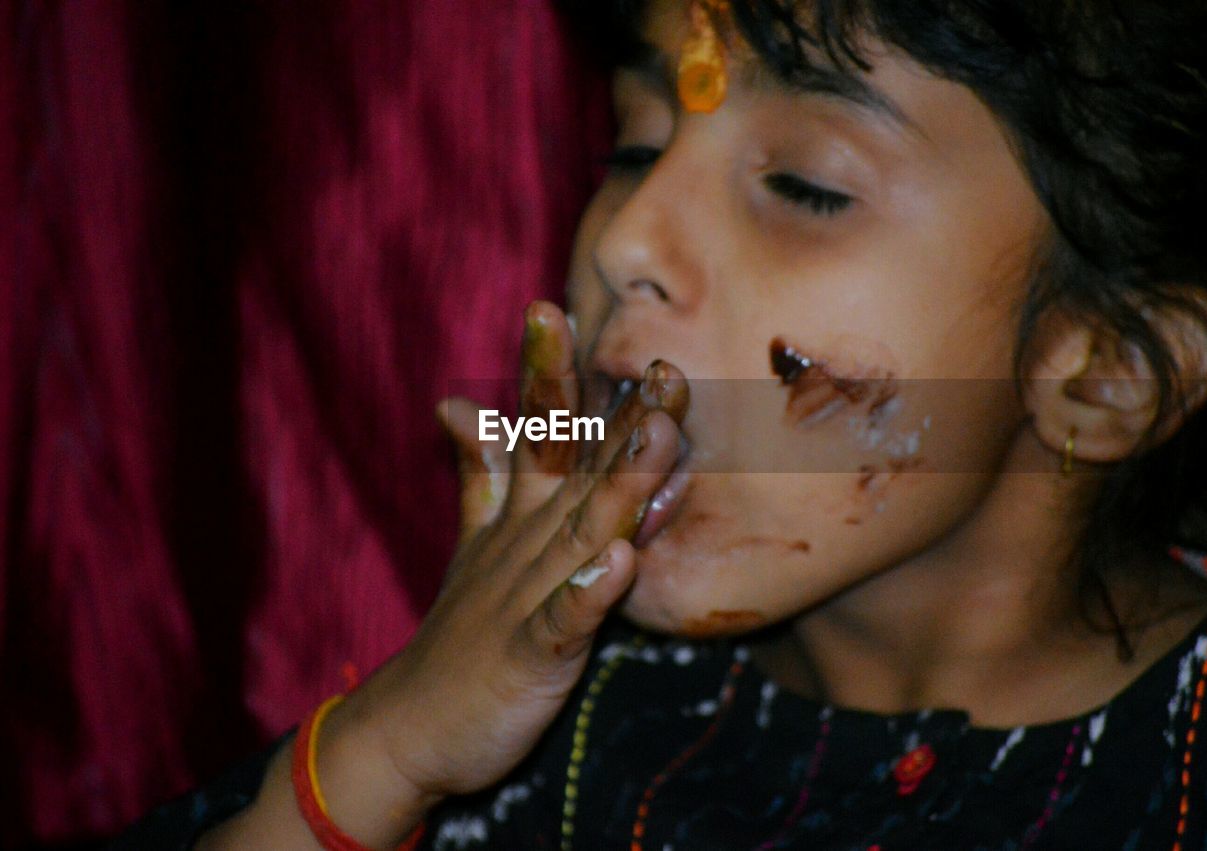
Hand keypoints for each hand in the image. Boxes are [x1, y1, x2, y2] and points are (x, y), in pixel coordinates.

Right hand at [333, 301, 688, 820]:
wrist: (412, 728)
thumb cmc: (459, 634)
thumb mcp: (472, 543)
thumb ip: (480, 471)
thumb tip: (455, 400)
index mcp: (518, 518)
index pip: (535, 434)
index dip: (545, 373)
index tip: (552, 307)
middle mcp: (525, 544)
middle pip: (576, 470)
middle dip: (618, 417)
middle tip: (662, 365)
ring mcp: (527, 596)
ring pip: (581, 532)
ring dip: (620, 485)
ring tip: (657, 436)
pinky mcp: (532, 654)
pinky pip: (565, 621)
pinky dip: (589, 592)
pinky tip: (619, 563)